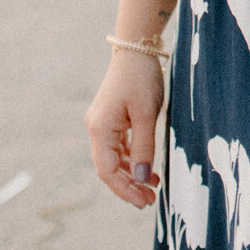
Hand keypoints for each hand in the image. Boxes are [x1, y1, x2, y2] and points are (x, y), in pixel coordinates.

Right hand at [86, 51, 164, 208]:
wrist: (136, 48)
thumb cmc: (141, 78)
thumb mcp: (147, 113)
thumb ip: (144, 146)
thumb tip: (142, 178)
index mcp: (100, 129)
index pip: (107, 171)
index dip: (124, 190)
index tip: (143, 202)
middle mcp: (96, 129)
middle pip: (108, 168)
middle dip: (128, 186)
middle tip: (150, 200)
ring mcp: (103, 124)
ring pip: (114, 159)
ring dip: (132, 174)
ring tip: (153, 186)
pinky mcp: (112, 119)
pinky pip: (119, 147)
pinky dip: (132, 158)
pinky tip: (147, 167)